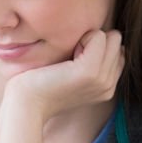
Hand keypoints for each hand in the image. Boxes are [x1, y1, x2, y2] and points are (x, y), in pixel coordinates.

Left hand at [2, 29, 124, 121]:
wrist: (24, 105)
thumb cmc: (37, 86)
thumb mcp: (69, 76)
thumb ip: (89, 62)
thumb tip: (101, 37)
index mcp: (106, 87)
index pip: (118, 52)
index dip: (96, 47)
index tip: (72, 60)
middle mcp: (108, 85)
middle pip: (116, 42)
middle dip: (95, 41)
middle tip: (69, 57)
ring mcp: (101, 79)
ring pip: (112, 37)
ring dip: (88, 38)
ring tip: (67, 58)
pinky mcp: (90, 71)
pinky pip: (99, 37)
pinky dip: (83, 37)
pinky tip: (66, 55)